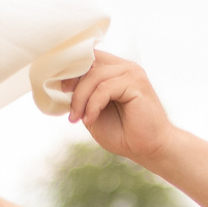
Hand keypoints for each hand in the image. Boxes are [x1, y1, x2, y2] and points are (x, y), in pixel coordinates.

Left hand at [59, 50, 175, 162]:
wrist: (147, 149)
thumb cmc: (122, 132)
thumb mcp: (93, 110)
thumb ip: (83, 95)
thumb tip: (61, 84)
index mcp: (115, 70)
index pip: (89, 57)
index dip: (71, 70)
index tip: (60, 91)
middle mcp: (124, 67)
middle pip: (89, 63)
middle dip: (73, 85)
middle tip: (70, 110)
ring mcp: (132, 73)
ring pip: (94, 76)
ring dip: (80, 99)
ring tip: (78, 118)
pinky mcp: (136, 84)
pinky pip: (104, 88)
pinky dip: (93, 105)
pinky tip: (90, 119)